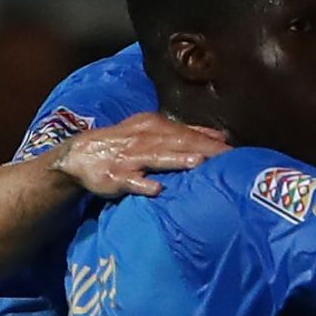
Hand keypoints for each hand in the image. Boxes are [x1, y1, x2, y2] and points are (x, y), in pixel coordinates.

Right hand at [50, 113, 230, 196]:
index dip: (211, 141)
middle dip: (203, 149)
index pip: (187, 133)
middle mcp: (144, 139)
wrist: (80, 155)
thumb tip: (220, 137)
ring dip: (176, 160)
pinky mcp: (114, 176)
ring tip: (197, 163)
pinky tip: (156, 189)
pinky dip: (143, 184)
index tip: (235, 151)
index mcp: (155, 126)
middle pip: (177, 143)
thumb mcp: (153, 132)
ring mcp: (129, 158)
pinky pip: (130, 181)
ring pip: (156, 157)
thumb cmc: (125, 144)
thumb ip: (187, 134)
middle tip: (227, 158)